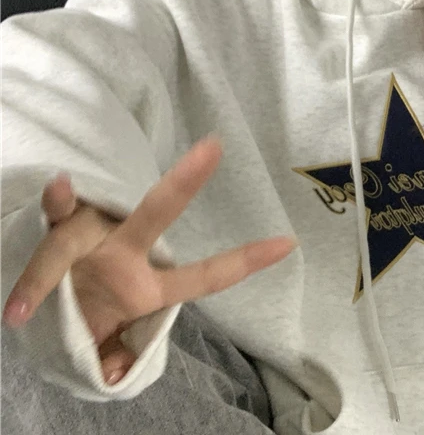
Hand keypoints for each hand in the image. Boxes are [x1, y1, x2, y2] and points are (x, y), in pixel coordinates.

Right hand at [2, 137, 295, 382]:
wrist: (40, 309)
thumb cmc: (87, 317)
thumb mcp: (107, 342)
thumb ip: (118, 354)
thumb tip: (118, 371)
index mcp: (147, 283)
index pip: (203, 276)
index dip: (245, 261)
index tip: (288, 244)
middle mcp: (122, 249)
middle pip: (155, 214)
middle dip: (183, 184)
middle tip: (212, 148)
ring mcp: (87, 238)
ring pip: (92, 219)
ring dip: (77, 206)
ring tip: (63, 186)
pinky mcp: (51, 235)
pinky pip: (50, 220)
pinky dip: (53, 203)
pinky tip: (58, 186)